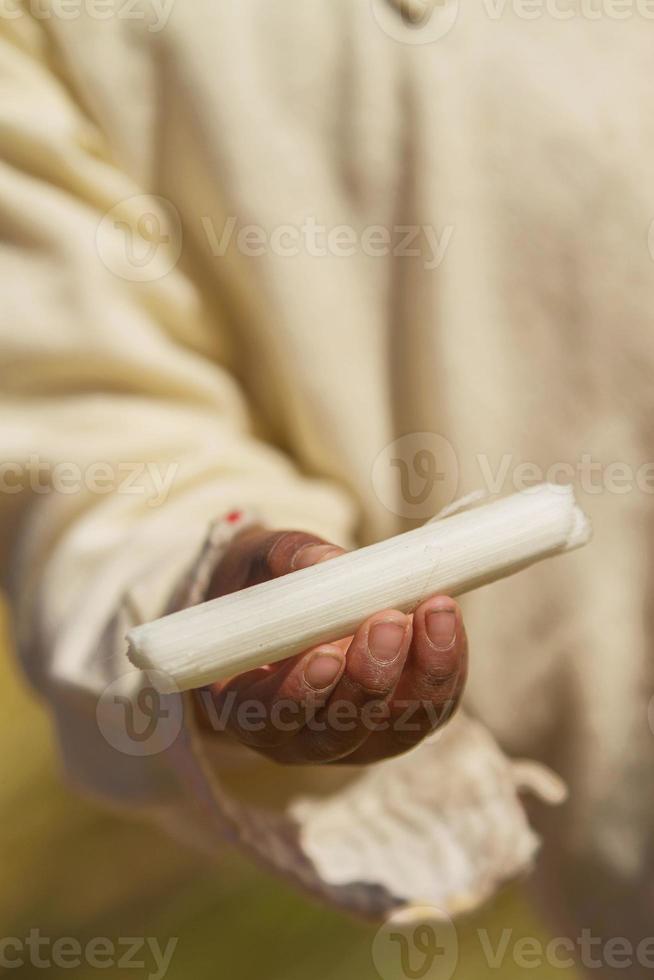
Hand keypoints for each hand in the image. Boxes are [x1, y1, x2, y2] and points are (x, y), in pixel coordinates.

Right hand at [194, 527, 467, 763]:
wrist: (292, 601)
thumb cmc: (264, 585)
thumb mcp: (260, 562)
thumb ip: (287, 559)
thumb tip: (328, 562)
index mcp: (244, 705)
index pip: (269, 720)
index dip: (300, 695)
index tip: (326, 655)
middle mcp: (298, 735)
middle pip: (339, 731)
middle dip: (370, 679)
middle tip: (389, 622)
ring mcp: (354, 735)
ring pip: (396, 728)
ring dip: (421, 672)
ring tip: (435, 611)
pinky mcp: (400, 722)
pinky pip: (431, 708)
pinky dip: (445, 665)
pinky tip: (446, 618)